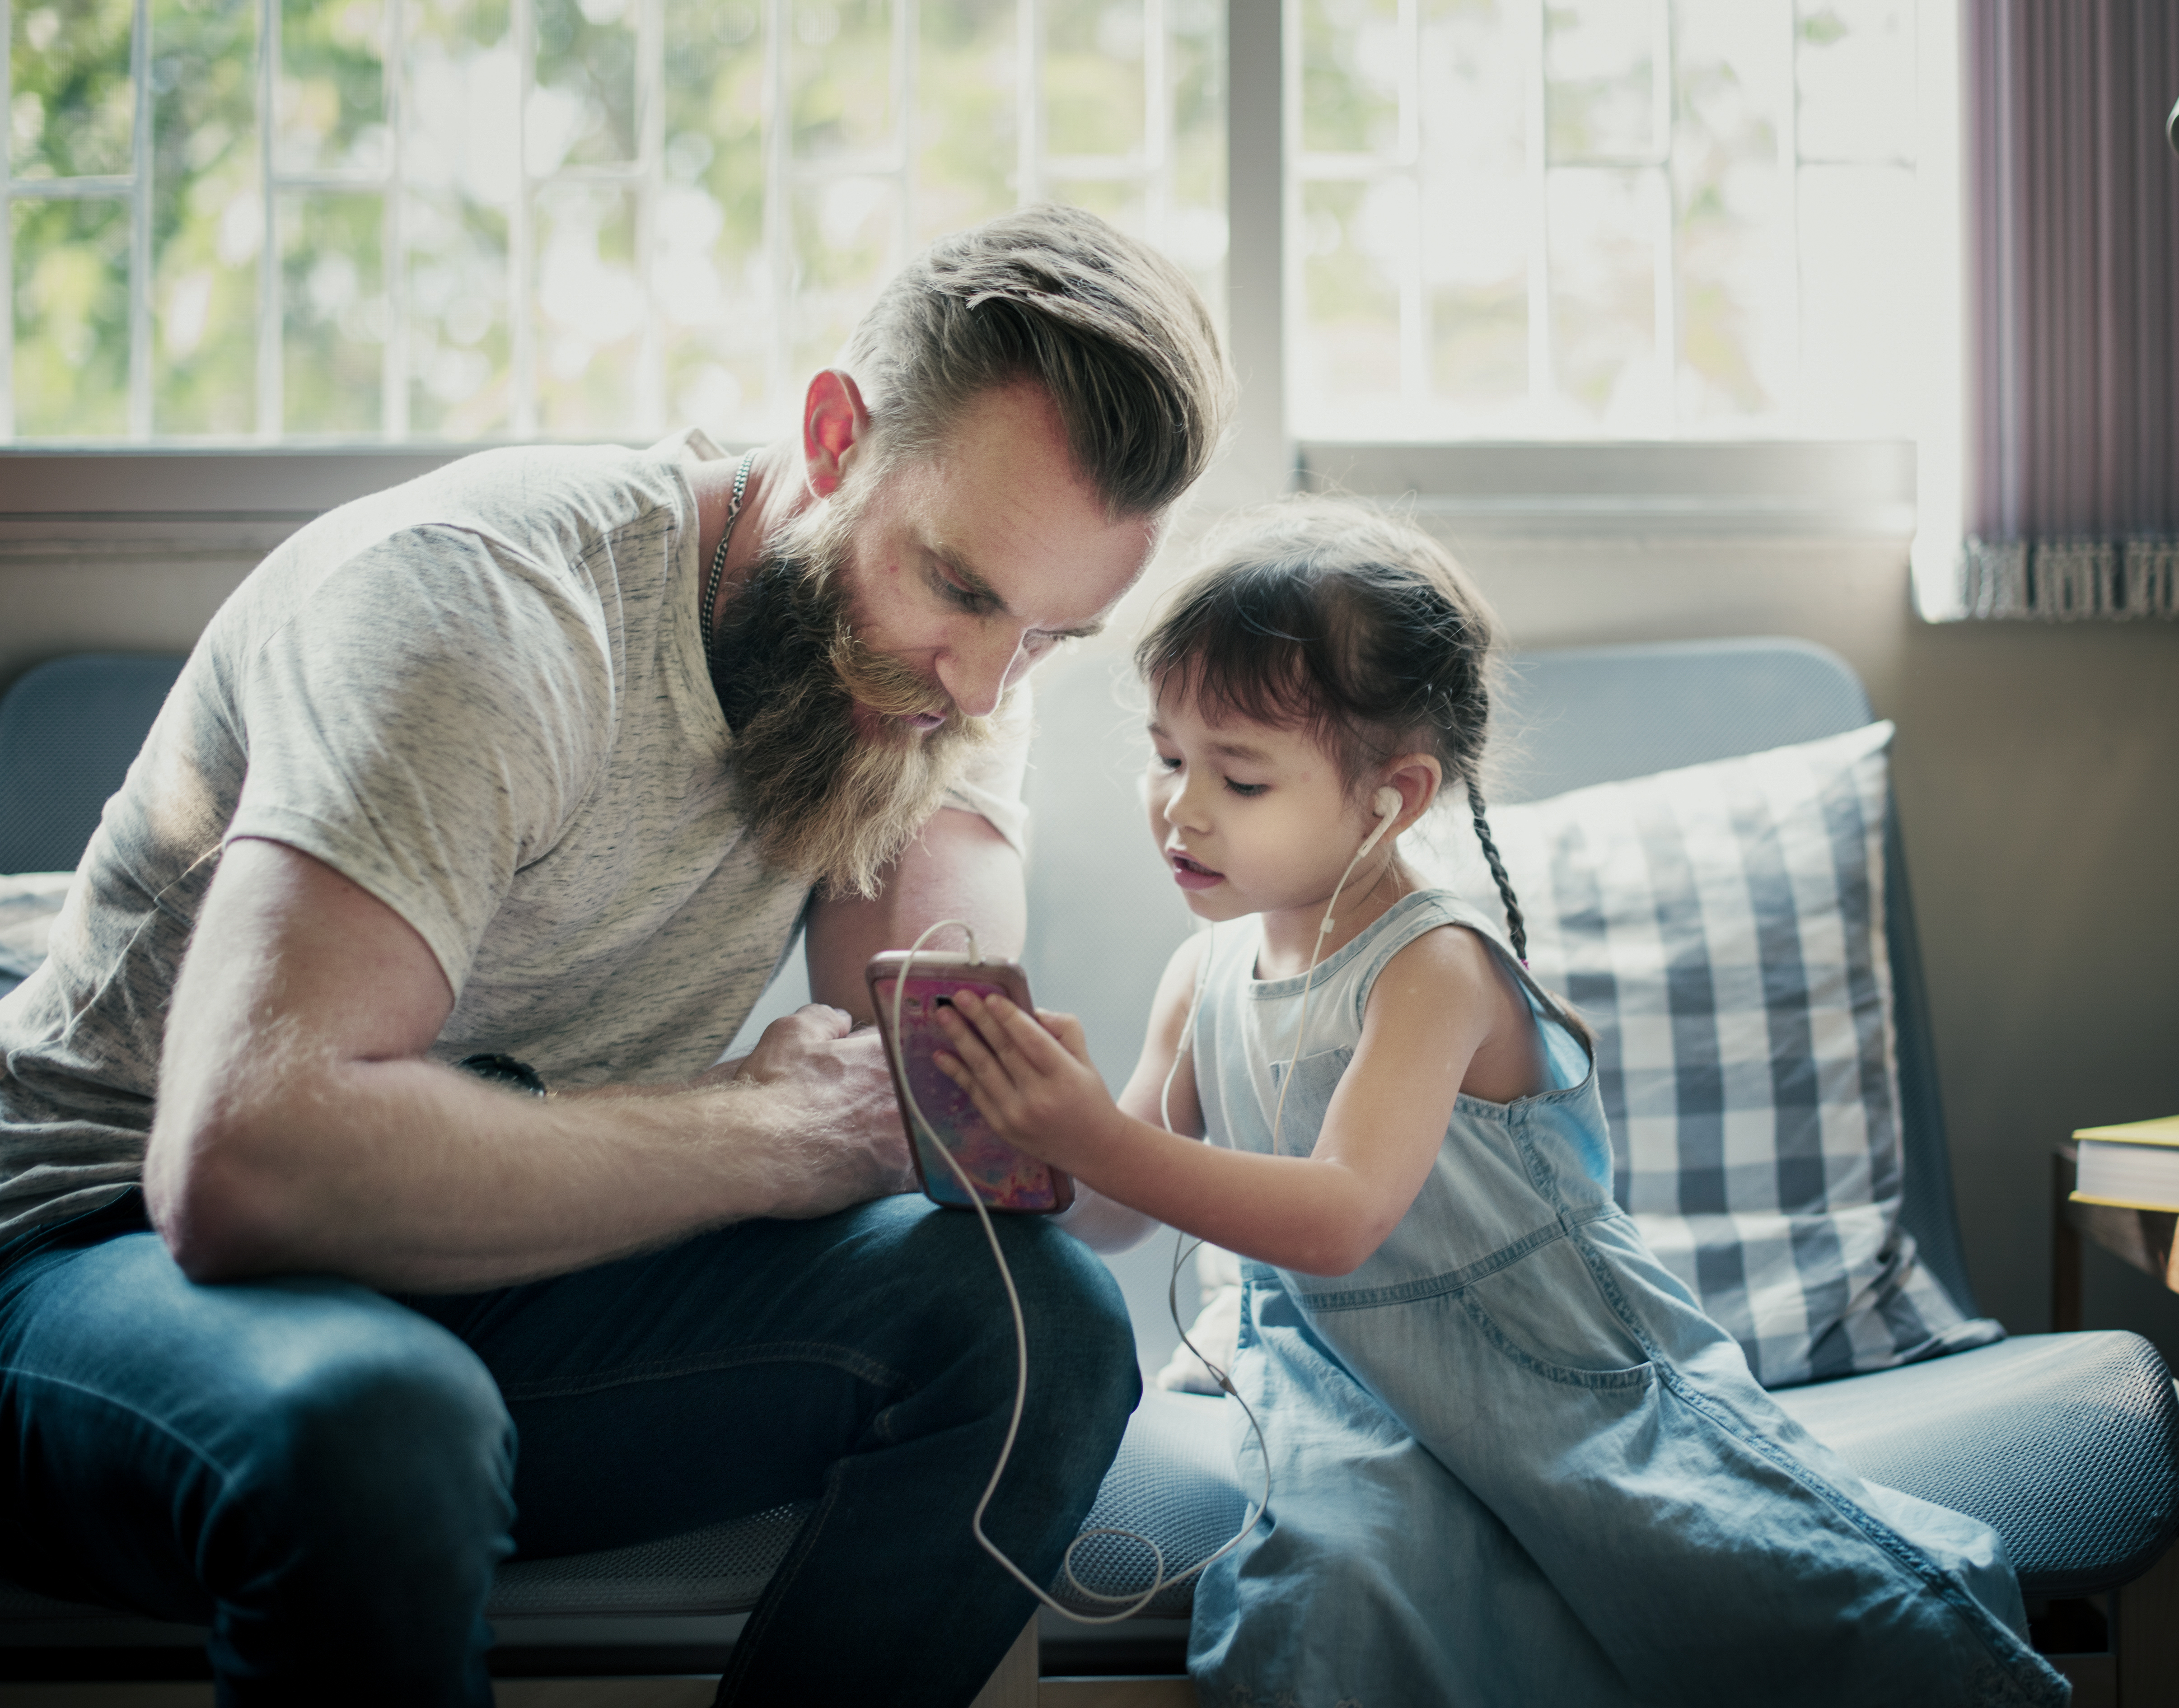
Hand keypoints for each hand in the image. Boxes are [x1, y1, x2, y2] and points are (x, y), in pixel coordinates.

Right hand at [729, 1004, 915, 1213]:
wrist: (758, 1151)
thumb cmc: (772, 1091)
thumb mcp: (790, 1033)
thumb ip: (823, 1018)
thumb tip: (842, 1021)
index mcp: (884, 1054)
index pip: (901, 1049)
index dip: (882, 1061)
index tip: (863, 1075)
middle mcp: (904, 1092)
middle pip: (915, 1090)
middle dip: (895, 1098)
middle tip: (861, 1110)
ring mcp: (905, 1135)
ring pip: (919, 1131)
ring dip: (900, 1133)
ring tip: (865, 1141)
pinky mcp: (898, 1175)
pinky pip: (914, 1171)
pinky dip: (899, 1170)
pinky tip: (874, 1171)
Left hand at [932, 992, 1119, 1173]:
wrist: (1092, 1149)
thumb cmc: (1089, 1099)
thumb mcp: (1086, 1060)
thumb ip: (1065, 1030)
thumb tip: (1033, 1013)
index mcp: (1064, 1077)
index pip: (1032, 1041)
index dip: (1009, 1018)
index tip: (990, 996)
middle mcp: (1038, 1097)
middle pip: (1003, 1051)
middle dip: (979, 1020)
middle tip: (959, 996)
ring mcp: (1016, 1115)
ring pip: (983, 1070)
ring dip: (961, 1039)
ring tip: (945, 1016)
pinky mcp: (1001, 1127)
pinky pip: (975, 1093)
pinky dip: (957, 1072)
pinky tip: (942, 1054)